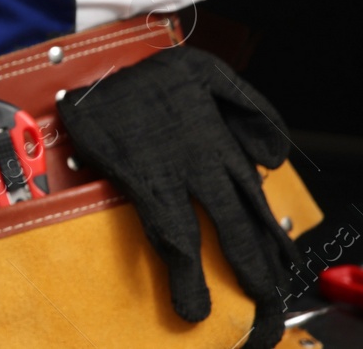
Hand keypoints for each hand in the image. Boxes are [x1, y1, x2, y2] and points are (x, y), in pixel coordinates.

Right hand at [59, 46, 299, 348]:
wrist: (101, 64)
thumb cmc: (151, 71)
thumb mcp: (212, 74)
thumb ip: (250, 109)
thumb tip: (270, 157)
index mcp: (221, 142)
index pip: (255, 202)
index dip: (270, 240)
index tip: (280, 269)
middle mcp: (204, 163)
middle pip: (239, 228)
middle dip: (254, 273)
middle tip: (263, 309)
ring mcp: (174, 174)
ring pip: (207, 237)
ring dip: (214, 281)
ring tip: (221, 318)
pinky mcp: (143, 179)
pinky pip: (168, 231)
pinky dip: (181, 267)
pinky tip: (187, 294)